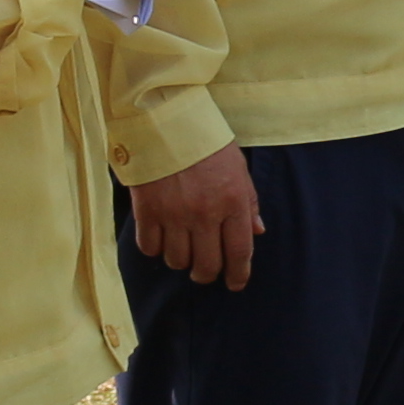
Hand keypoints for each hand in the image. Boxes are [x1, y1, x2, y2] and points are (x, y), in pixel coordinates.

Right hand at [130, 144, 263, 288]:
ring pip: (177, 260)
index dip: (238, 274)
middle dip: (207, 274)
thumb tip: (257, 232)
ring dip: (181, 261)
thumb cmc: (205, 143)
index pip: (240, 251)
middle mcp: (205, 213)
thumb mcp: (238, 168)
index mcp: (233, 202)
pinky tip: (160, 240)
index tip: (235, 283)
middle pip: (207, 265)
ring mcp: (174, 214)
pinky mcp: (146, 211)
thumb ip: (249, 202)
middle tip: (204, 271)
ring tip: (182, 250)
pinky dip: (155, 249)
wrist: (164, 121)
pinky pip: (150, 247)